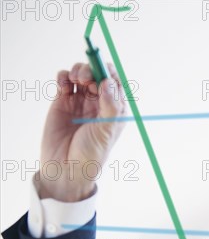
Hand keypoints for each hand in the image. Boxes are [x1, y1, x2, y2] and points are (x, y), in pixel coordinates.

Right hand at [38, 62, 126, 201]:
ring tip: (76, 80)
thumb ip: (111, 106)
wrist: (66, 168)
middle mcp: (99, 101)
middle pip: (97, 74)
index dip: (109, 72)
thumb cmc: (91, 152)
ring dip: (79, 70)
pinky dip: (64, 76)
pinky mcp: (62, 101)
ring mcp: (80, 100)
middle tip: (86, 79)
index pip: (115, 82)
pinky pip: (64, 81)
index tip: (102, 73)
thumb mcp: (106, 130)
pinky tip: (64, 86)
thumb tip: (108, 82)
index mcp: (114, 107)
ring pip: (81, 74)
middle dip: (93, 70)